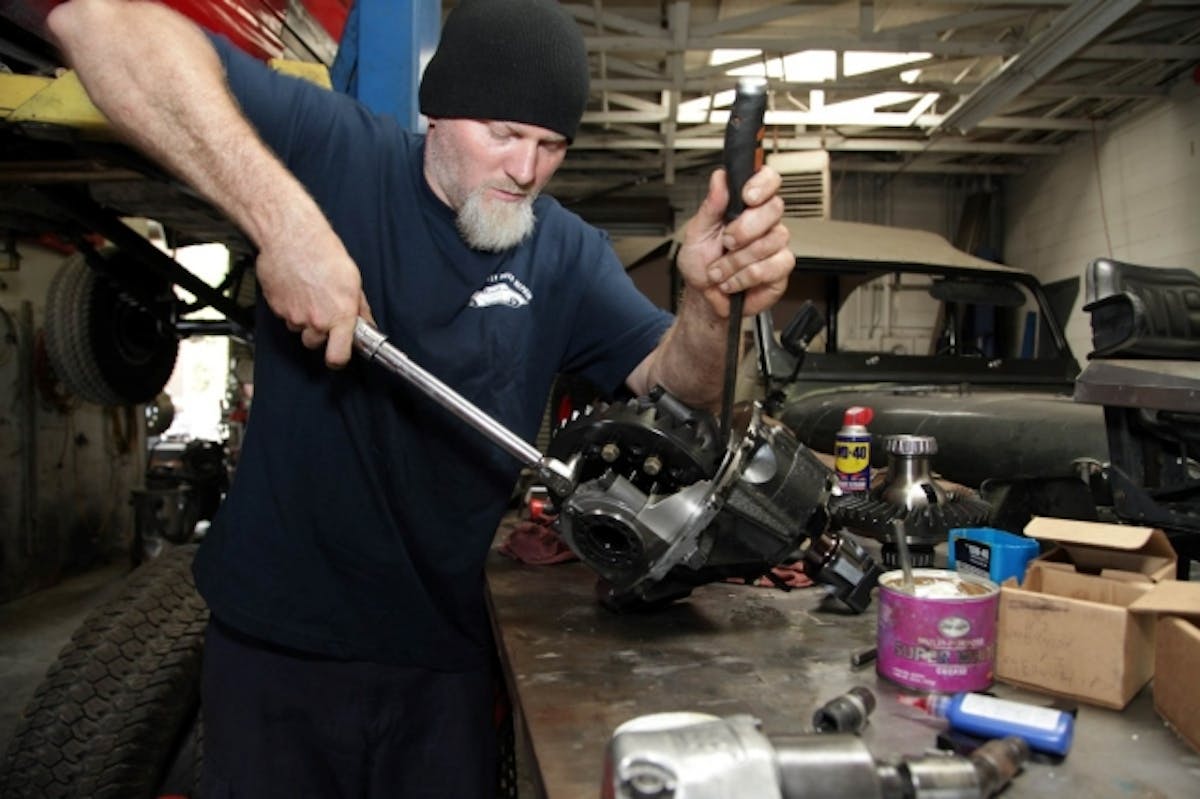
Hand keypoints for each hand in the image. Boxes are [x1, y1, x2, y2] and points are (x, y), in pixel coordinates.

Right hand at [254, 222, 372, 367]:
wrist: (290, 237)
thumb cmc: (322, 253)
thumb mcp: (353, 280)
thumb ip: (359, 308)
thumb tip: (366, 323)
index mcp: (340, 316)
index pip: (337, 357)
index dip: (338, 359)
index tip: (340, 353)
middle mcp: (316, 320)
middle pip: (315, 343)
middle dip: (320, 333)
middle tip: (324, 311)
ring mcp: (293, 316)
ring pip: (299, 329)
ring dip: (304, 319)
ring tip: (309, 295)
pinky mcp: (277, 308)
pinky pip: (285, 317)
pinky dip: (290, 308)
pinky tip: (296, 289)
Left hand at [675, 167, 792, 317]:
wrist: (703, 297)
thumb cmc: (701, 263)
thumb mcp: (697, 232)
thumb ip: (710, 206)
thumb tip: (720, 178)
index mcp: (746, 207)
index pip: (768, 180)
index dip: (762, 184)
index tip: (747, 196)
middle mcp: (765, 223)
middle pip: (774, 209)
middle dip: (744, 228)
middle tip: (726, 242)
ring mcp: (776, 246)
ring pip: (770, 241)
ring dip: (737, 260)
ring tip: (721, 270)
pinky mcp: (780, 270)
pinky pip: (770, 268)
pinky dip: (744, 277)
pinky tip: (733, 282)